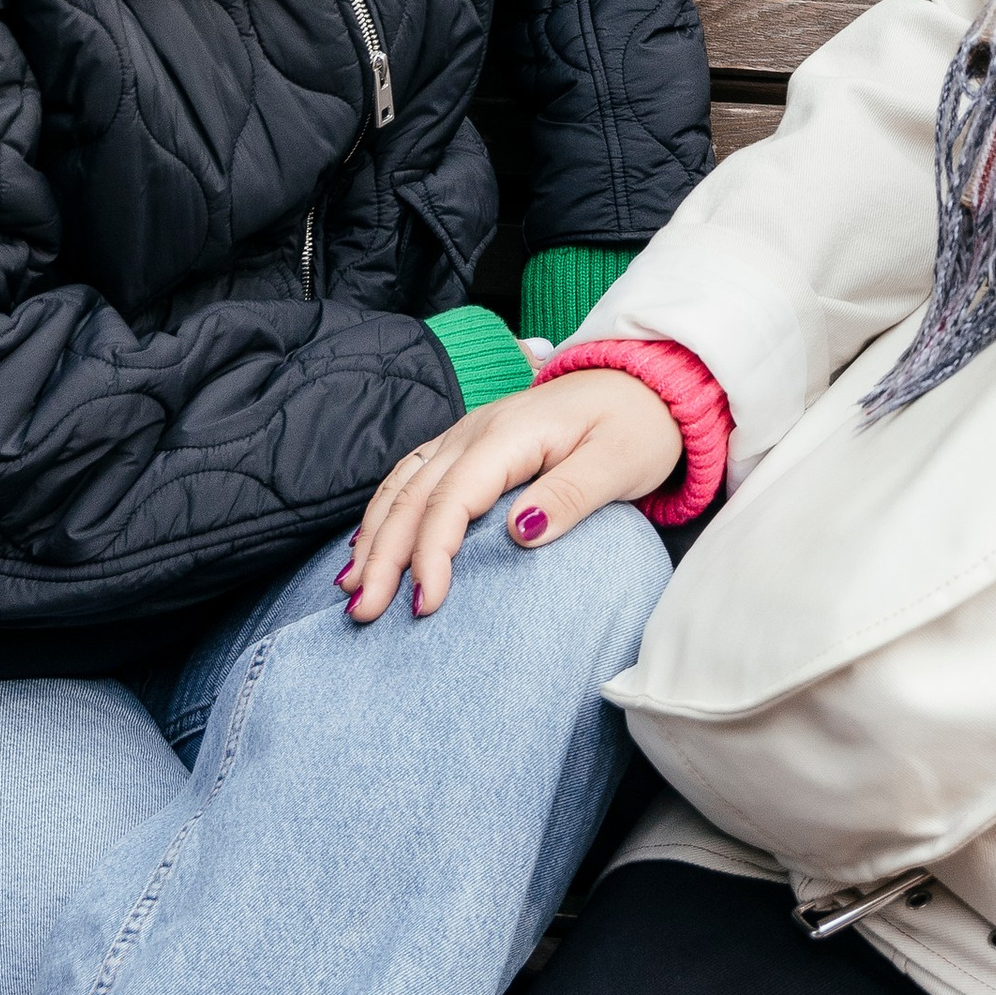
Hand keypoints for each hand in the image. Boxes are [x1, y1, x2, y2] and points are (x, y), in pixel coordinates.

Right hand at [339, 370, 681, 622]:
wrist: (645, 382)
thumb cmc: (636, 425)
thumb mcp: (619, 463)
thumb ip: (570, 495)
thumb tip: (519, 532)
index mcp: (511, 433)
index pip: (453, 498)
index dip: (432, 552)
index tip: (426, 604)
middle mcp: (478, 429)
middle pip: (415, 494)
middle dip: (384, 555)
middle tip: (363, 612)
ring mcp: (469, 432)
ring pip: (404, 484)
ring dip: (374, 535)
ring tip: (351, 588)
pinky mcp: (471, 443)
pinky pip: (414, 475)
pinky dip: (385, 511)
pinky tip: (368, 543)